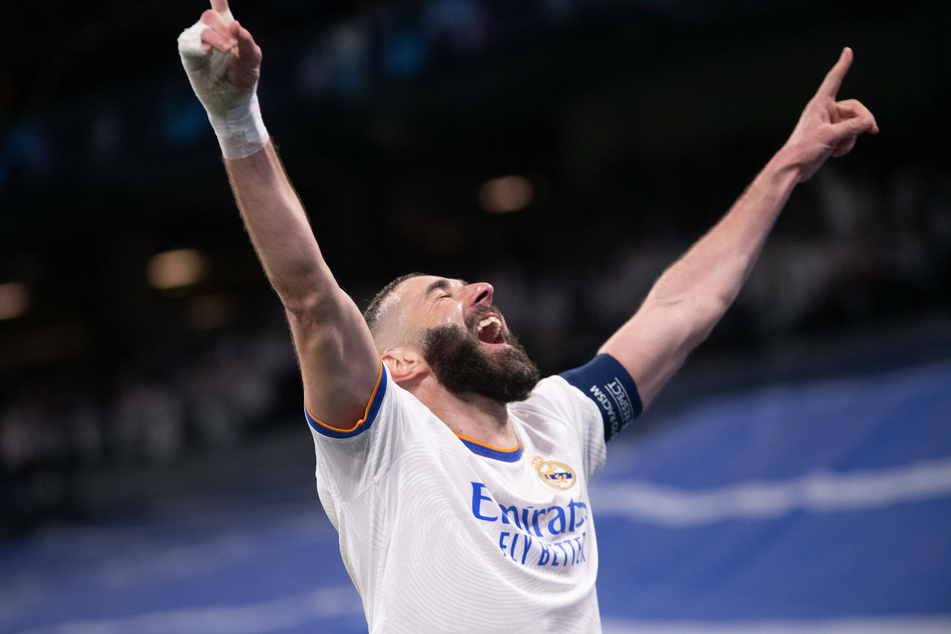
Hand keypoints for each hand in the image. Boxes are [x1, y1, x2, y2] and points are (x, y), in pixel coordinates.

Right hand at [198, 0, 260, 90]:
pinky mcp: (190, 56)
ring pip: (201, 29)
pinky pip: (189, 45)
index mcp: (226, 27)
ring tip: (227, 49)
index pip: (219, 6)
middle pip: (209, 16)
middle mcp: (210, 31)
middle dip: (223, 27)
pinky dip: (199, 45)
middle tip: (233, 44)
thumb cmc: (243, 74)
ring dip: (215, 38)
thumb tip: (234, 24)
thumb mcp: (252, 57)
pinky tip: (208, 50)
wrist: (237, 98)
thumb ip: (246, 40)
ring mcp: (198, 42)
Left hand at [782, 48, 878, 181]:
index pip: (834, 80)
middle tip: (873, 130)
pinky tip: (835, 154)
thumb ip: (852, 127)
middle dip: (863, 121)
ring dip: (851, 138)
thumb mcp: (831, 137)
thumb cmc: (804, 150)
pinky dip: (845, 145)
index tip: (847, 51)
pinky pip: (847, 136)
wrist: (793, 169)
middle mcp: (824, 111)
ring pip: (853, 125)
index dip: (842, 65)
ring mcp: (828, 124)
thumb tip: (869, 122)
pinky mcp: (829, 137)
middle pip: (855, 109)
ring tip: (838, 149)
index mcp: (820, 104)